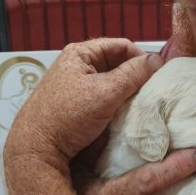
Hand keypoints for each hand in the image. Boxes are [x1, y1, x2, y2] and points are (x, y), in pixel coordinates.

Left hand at [4, 38, 163, 174]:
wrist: (37, 148)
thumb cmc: (69, 115)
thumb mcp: (106, 92)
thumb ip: (133, 74)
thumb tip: (158, 60)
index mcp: (81, 53)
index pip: (121, 46)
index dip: (141, 57)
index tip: (158, 74)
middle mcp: (78, 65)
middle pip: (117, 63)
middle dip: (136, 75)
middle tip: (153, 89)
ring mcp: (76, 85)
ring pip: (112, 81)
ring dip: (128, 90)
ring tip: (143, 101)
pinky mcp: (77, 103)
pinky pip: (104, 96)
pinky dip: (118, 101)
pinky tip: (127, 112)